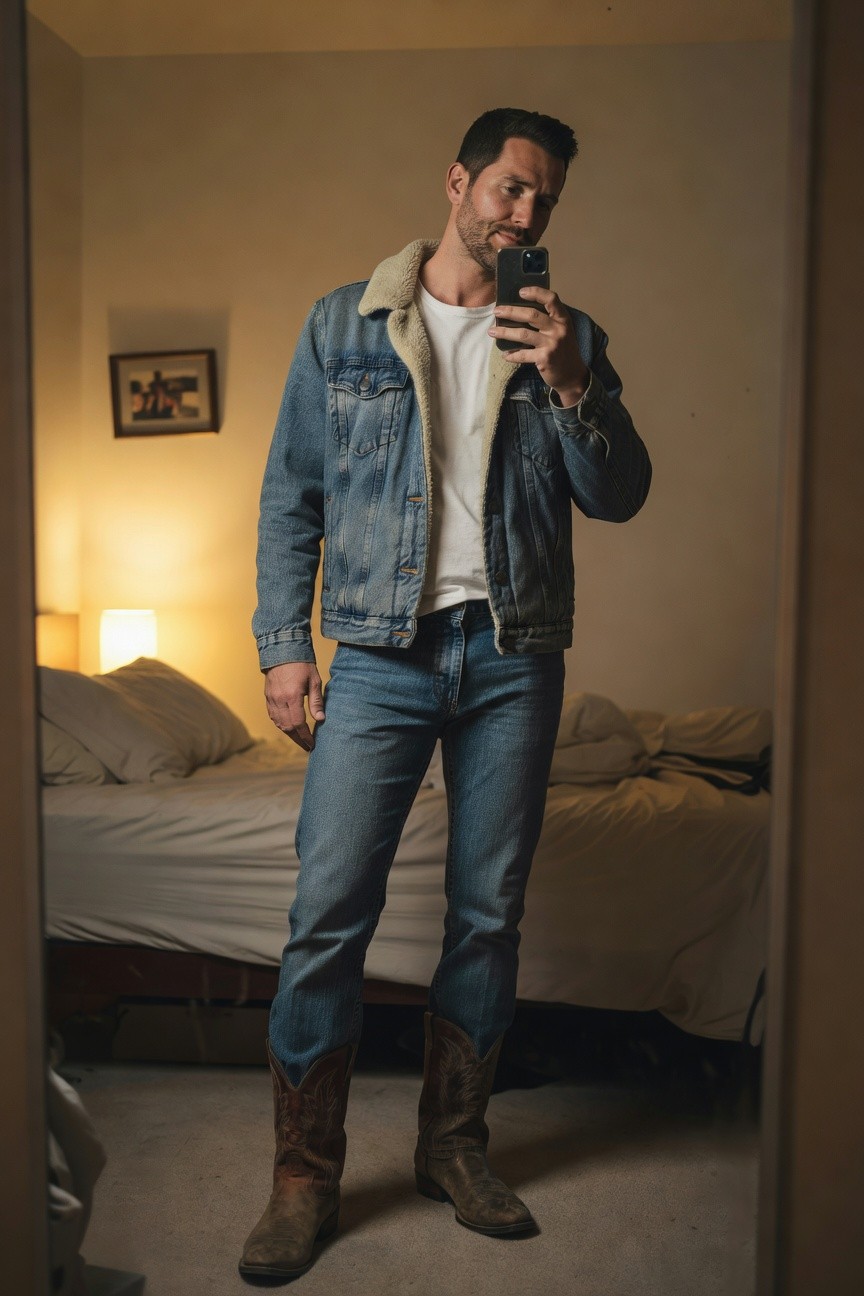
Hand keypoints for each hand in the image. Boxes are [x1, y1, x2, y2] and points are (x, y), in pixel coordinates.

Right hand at [264, 661, 324, 751]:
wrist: (283, 650)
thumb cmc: (302, 664)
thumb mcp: (314, 681)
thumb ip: (316, 701)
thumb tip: (320, 719)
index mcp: (293, 696)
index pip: (299, 723)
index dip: (305, 736)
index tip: (312, 744)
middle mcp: (279, 700)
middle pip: (287, 727)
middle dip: (298, 739)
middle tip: (307, 746)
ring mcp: (271, 698)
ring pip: (278, 723)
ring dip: (289, 733)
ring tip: (299, 739)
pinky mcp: (267, 696)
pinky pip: (272, 716)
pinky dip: (280, 724)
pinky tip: (288, 728)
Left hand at [489, 285, 588, 405]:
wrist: (573, 375)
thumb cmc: (564, 350)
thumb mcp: (562, 331)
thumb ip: (549, 320)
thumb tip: (521, 310)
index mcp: (563, 319)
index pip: (551, 299)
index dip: (536, 292)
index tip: (520, 292)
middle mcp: (558, 329)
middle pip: (532, 315)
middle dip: (511, 311)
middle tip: (496, 311)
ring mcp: (551, 344)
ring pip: (523, 334)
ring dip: (505, 332)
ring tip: (492, 331)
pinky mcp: (544, 359)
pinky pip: (523, 354)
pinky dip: (512, 355)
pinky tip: (505, 355)